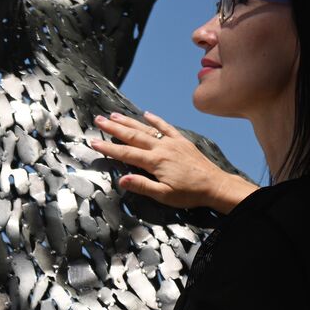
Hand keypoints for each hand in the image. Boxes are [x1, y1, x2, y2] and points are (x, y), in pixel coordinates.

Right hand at [90, 110, 232, 210]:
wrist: (215, 185)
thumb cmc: (189, 193)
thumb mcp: (164, 195)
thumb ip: (142, 186)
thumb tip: (122, 179)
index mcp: (155, 162)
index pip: (126, 153)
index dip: (109, 148)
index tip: (94, 142)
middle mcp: (162, 148)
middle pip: (133, 135)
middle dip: (114, 127)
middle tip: (99, 120)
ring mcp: (172, 142)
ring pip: (146, 129)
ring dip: (129, 121)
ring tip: (114, 115)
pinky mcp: (182, 141)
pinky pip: (166, 127)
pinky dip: (156, 119)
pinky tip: (146, 114)